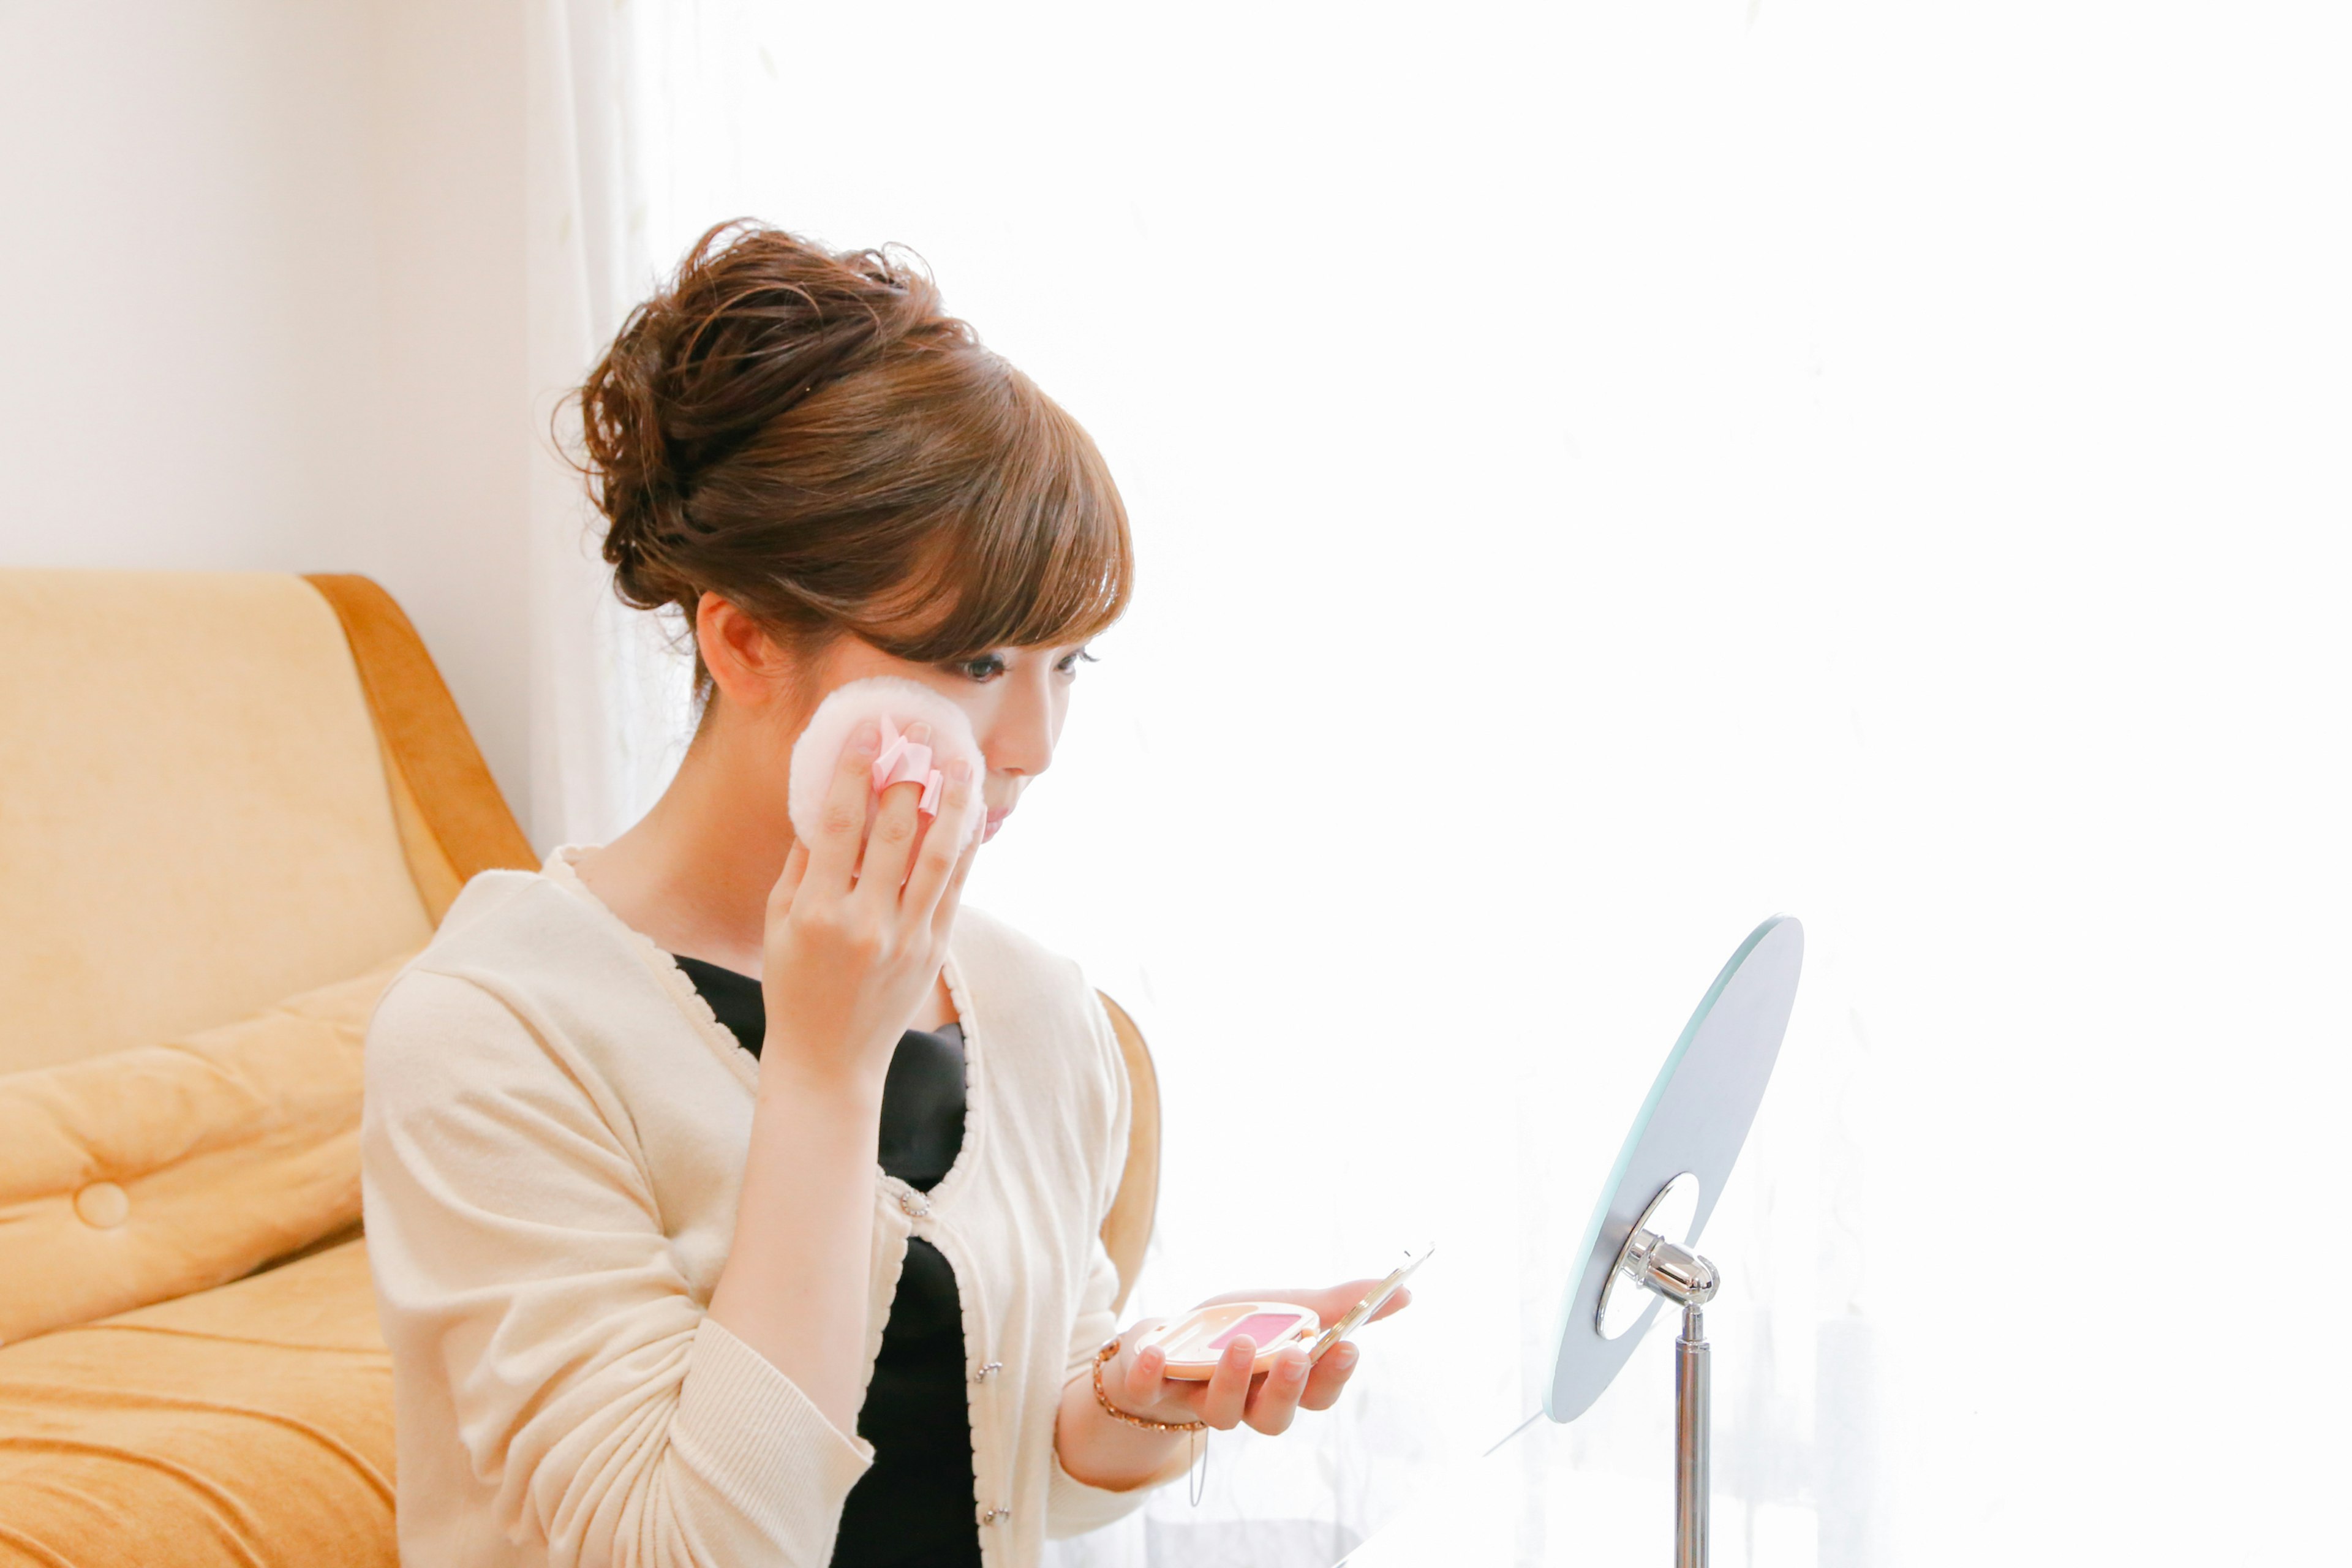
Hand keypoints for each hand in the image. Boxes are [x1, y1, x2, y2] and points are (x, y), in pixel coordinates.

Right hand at [758, 718, 980, 1093]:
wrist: (829, 1059)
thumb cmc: (794, 984)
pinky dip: (963, 846)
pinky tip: (970, 811)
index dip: (852, 771)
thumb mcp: (777, 923)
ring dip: (951, 802)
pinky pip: (954, 886)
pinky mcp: (934, 949)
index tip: (865, 732)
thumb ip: (799, 863)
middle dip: (906, 774)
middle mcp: (864, 922)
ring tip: (960, 760)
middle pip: (893, 831)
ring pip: (937, 855)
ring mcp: (905, 937)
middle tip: (917, 732)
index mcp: (815, 911)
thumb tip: (822, 801)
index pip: (837, 824)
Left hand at [1101, 1278, 1413, 1436]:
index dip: (1333, 1376)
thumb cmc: (1236, 1330)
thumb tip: (1405, 1293)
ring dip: (1231, 1379)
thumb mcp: (1289, 1309)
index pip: (1318, 1396)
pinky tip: (1155, 1353)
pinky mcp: (1149, 1390)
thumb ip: (1342, 1306)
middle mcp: (1244, 1405)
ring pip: (1219, 1412)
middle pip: (1273, 1417)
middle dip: (1288, 1388)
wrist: (1162, 1344)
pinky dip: (1150, 1374)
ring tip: (1241, 1343)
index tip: (1348, 1344)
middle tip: (1298, 1354)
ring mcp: (1196, 1401)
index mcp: (1282, 1385)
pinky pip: (1148, 1392)